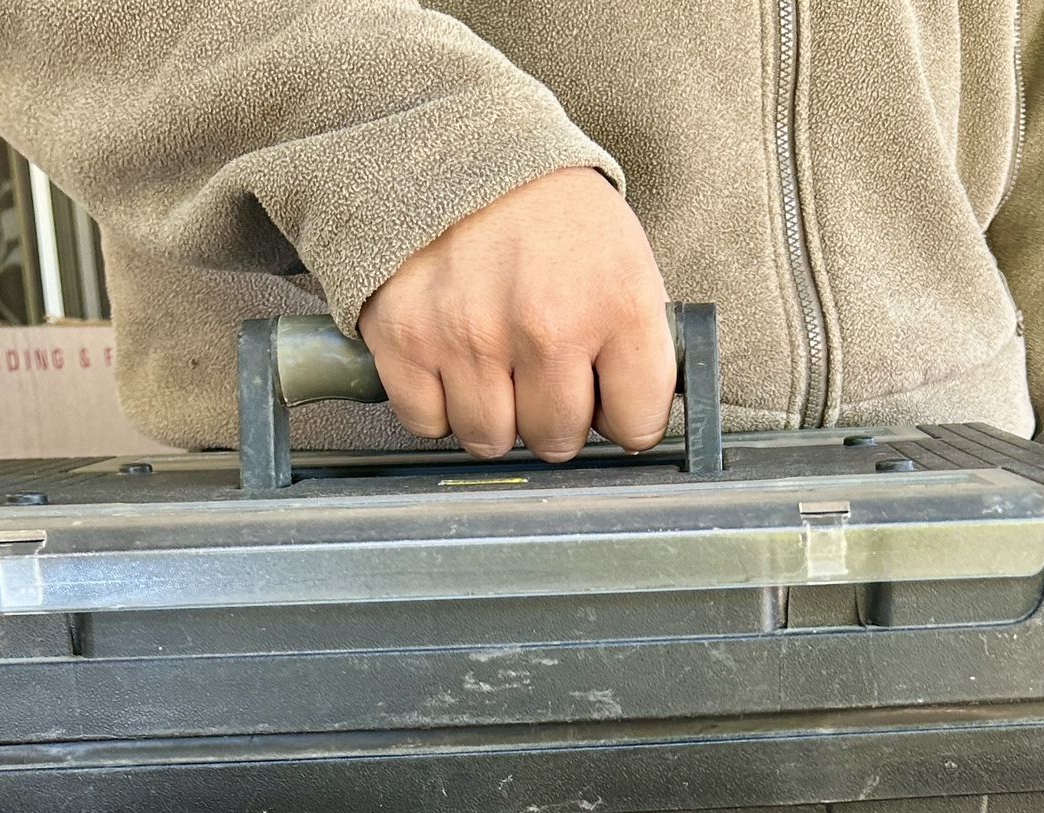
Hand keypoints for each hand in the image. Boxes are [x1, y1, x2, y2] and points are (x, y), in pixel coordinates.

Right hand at [359, 167, 674, 462]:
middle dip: (552, 416)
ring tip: (494, 362)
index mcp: (617, 301)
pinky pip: (427, 422)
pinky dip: (436, 403)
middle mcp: (545, 325)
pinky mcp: (406, 338)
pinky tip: (449, 358)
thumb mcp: (624, 256)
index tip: (610, 398)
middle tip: (541, 371)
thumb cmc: (547, 210)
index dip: (624, 417)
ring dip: (492, 415)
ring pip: (489, 440)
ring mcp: (471, 335)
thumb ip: (637, 344)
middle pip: (557, 441)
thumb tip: (636, 421)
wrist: (457, 139)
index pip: (637, 424)